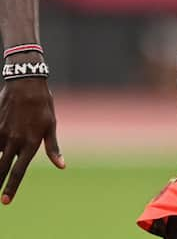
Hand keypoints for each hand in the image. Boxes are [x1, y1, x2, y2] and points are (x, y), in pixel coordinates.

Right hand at [0, 76, 64, 203]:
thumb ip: (53, 148)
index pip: (19, 171)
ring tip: (0, 172)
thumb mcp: (51, 126)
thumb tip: (62, 166)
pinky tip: (2, 146)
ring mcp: (2, 134)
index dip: (12, 187)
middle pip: (2, 168)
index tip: (6, 201)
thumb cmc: (43, 106)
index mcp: (31, 143)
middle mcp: (14, 141)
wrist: (26, 85)